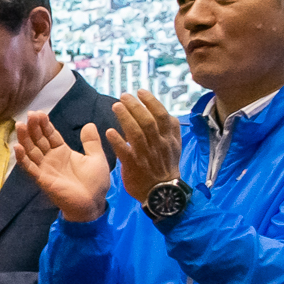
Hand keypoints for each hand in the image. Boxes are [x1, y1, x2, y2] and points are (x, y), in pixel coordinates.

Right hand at [14, 111, 113, 223]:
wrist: (93, 203)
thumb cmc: (95, 183)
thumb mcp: (96, 158)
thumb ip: (91, 142)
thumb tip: (89, 124)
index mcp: (63, 152)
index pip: (50, 135)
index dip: (44, 124)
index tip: (39, 113)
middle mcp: (51, 158)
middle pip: (38, 140)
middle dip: (34, 127)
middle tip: (30, 114)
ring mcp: (45, 168)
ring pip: (31, 151)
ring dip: (25, 138)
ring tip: (20, 125)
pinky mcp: (42, 179)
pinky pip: (30, 167)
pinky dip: (22, 158)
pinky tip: (17, 147)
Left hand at [103, 90, 183, 207]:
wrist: (161, 192)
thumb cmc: (165, 167)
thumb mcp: (175, 147)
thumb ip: (172, 130)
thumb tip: (167, 114)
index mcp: (169, 138)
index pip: (162, 115)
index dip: (151, 101)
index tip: (140, 91)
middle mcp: (159, 144)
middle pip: (148, 121)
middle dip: (135, 106)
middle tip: (124, 95)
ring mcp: (146, 155)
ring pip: (136, 133)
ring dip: (125, 118)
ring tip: (116, 106)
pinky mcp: (134, 166)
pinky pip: (125, 152)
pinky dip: (117, 141)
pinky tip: (109, 131)